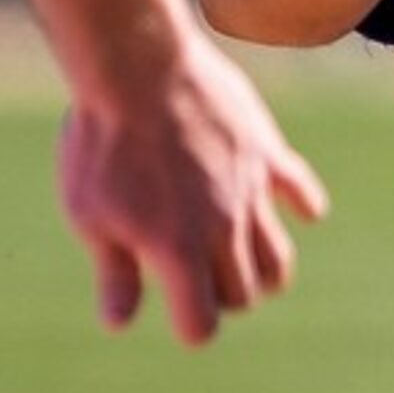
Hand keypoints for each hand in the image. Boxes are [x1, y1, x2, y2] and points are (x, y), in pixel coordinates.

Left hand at [56, 33, 328, 344]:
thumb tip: (119, 323)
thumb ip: (114, 272)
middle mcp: (223, 229)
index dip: (190, 327)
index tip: (177, 313)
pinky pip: (300, 188)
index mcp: (178, 251)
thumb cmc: (102, 143)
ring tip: (240, 259)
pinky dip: (304, 205)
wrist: (135, 65)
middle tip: (197, 277)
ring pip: (277, 258)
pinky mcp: (264, 152)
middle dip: (222, 296)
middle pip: (243, 293)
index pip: (202, 324)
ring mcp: (249, 190)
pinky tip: (300, 210)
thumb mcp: (89, 213)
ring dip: (262, 271)